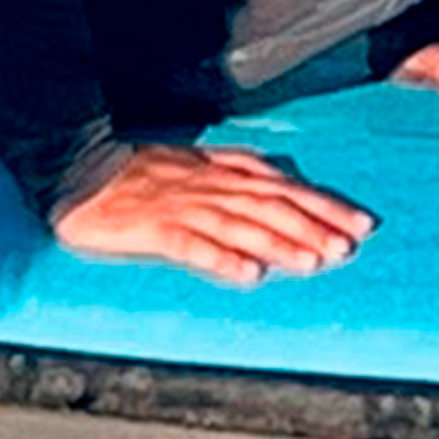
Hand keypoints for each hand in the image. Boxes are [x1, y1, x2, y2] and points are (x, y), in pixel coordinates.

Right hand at [49, 139, 375, 284]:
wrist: (76, 168)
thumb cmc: (136, 169)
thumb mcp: (193, 163)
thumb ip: (234, 174)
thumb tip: (280, 186)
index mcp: (221, 170)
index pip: (284, 187)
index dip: (325, 205)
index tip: (361, 224)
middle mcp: (210, 186)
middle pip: (273, 206)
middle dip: (314, 227)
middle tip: (351, 247)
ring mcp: (183, 206)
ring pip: (241, 225)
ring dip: (281, 243)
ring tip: (316, 261)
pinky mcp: (154, 228)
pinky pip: (193, 245)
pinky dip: (222, 259)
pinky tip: (249, 275)